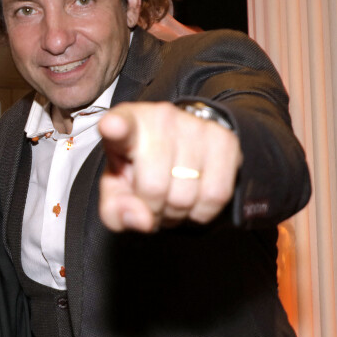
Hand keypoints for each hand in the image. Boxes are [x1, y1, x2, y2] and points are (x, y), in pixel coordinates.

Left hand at [98, 101, 241, 231]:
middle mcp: (159, 116)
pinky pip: (216, 195)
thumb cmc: (138, 168)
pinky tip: (194, 197)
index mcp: (124, 123)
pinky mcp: (224, 138)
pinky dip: (203, 211)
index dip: (115, 127)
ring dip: (178, 213)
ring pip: (186, 196)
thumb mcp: (116, 189)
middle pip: (154, 187)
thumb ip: (115, 209)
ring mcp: (194, 124)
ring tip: (171, 198)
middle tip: (153, 201)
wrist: (177, 147)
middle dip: (153, 209)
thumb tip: (142, 219)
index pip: (119, 123)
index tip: (111, 126)